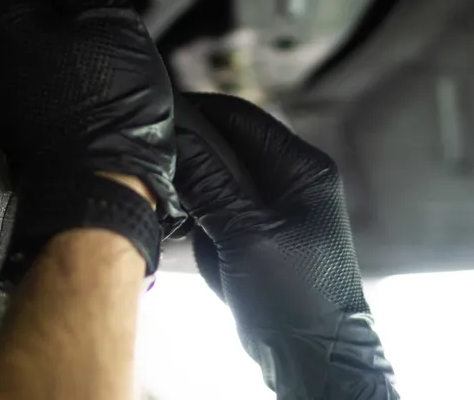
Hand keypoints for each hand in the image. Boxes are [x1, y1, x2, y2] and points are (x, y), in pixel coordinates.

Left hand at [0, 0, 180, 221]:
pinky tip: (89, 86)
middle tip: (89, 1)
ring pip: (16, 35)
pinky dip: (52, 66)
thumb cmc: (109, 113)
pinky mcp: (7, 120)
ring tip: (98, 53)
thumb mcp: (106, 19)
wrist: (101, 198)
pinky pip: (26, 72)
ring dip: (50, 29)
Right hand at [174, 93, 397, 399]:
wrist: (318, 362)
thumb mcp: (246, 235)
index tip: (155, 116)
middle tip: (158, 169)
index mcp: (303, 168)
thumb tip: (176, 135)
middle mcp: (296, 180)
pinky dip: (207, 226)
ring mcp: (282, 209)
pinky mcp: (266, 235)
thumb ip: (210, 181)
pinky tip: (204, 248)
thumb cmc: (297, 300)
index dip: (195, 112)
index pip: (239, 116)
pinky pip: (224, 214)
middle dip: (193, 161)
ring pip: (220, 181)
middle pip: (227, 147)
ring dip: (199, 199)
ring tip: (187, 219)